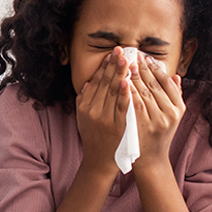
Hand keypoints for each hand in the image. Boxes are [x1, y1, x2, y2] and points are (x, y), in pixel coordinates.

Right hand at [74, 47, 129, 174]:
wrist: (100, 161)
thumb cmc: (93, 138)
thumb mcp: (83, 119)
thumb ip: (84, 100)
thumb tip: (89, 82)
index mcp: (85, 107)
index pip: (96, 82)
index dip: (104, 67)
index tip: (111, 54)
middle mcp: (93, 111)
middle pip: (105, 83)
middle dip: (113, 65)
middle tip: (121, 49)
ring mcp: (105, 118)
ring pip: (114, 92)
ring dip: (120, 74)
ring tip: (127, 59)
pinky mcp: (118, 126)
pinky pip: (122, 106)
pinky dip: (125, 93)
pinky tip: (128, 81)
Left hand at [130, 54, 184, 164]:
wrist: (150, 160)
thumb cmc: (158, 135)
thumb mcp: (172, 117)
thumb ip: (175, 96)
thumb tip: (176, 75)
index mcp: (178, 109)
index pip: (166, 82)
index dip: (154, 68)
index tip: (144, 57)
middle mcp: (169, 114)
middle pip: (153, 84)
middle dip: (140, 68)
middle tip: (130, 54)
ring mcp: (155, 120)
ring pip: (142, 92)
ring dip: (132, 76)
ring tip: (124, 63)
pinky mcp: (141, 126)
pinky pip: (132, 104)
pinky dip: (126, 91)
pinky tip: (120, 81)